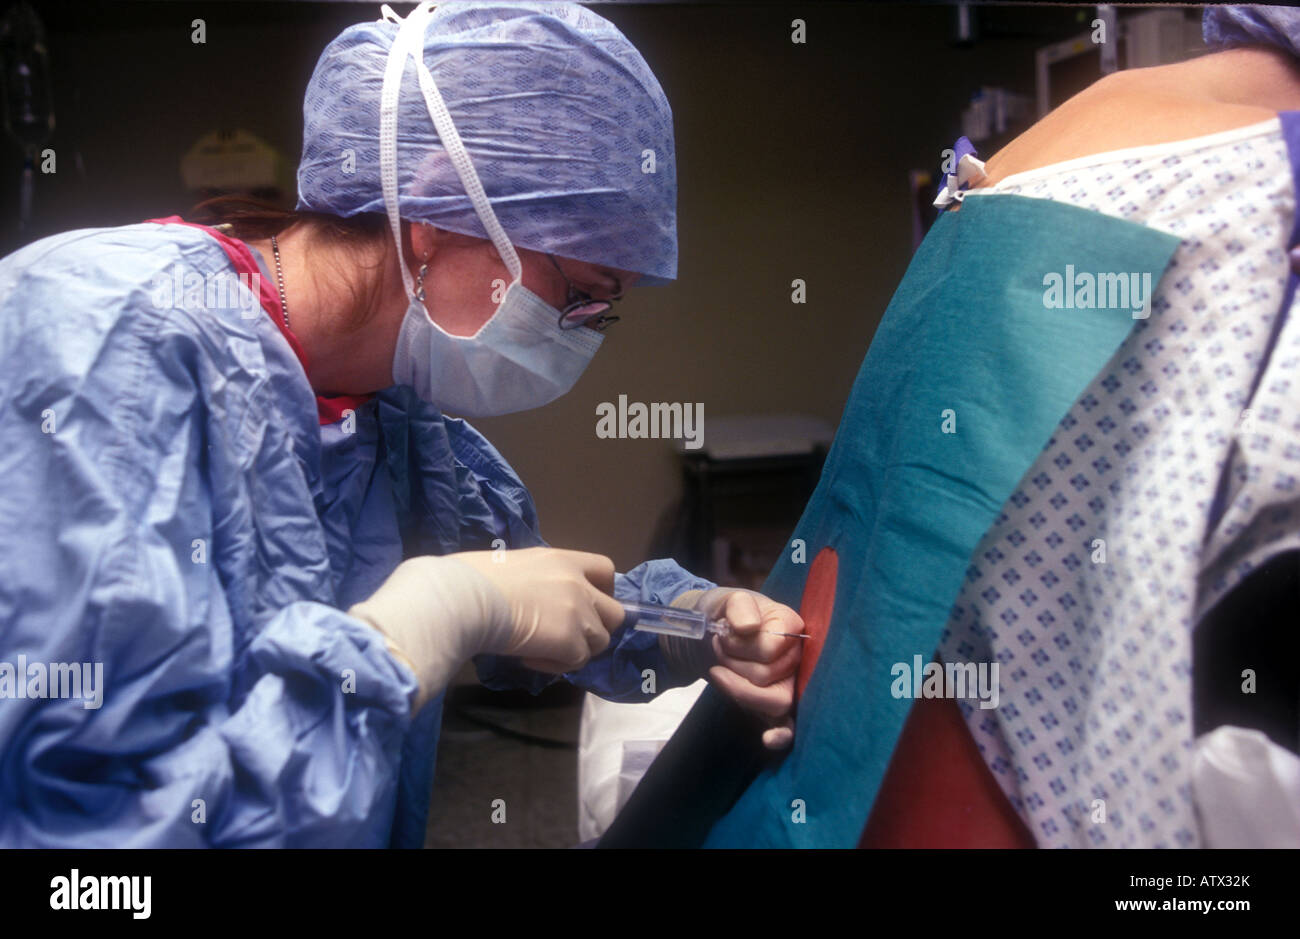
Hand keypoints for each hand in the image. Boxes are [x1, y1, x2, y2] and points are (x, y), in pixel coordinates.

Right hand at [349, 548, 622, 712]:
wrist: (464, 598)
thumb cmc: (471, 578)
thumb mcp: (510, 564)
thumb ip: (533, 578)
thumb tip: (525, 594)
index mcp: (563, 559)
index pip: (606, 569)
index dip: (601, 590)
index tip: (584, 604)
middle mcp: (578, 584)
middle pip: (615, 612)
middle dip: (596, 627)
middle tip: (566, 636)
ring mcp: (578, 613)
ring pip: (600, 641)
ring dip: (576, 650)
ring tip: (542, 650)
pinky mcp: (570, 641)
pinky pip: (577, 661)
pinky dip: (556, 665)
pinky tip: (529, 658)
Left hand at [695, 588, 802, 749]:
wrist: (712, 635)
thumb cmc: (725, 615)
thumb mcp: (727, 601)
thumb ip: (739, 606)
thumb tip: (748, 628)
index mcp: (791, 626)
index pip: (769, 648)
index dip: (739, 645)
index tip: (723, 633)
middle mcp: (798, 657)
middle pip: (766, 676)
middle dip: (732, 664)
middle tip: (719, 647)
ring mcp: (790, 684)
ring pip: (775, 701)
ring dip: (738, 689)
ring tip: (719, 671)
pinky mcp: (775, 706)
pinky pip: (788, 728)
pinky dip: (780, 735)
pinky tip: (769, 739)